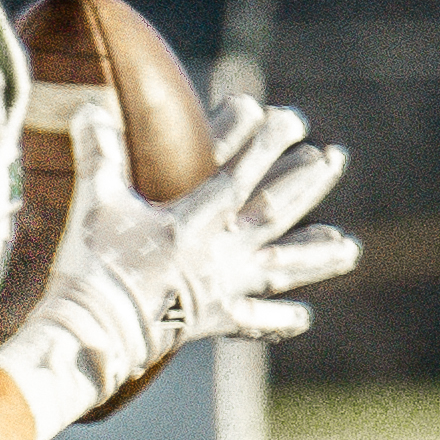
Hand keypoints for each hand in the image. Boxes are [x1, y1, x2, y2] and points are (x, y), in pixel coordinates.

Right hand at [0, 90, 361, 430]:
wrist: (94, 332)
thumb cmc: (93, 263)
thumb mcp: (96, 203)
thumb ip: (100, 153)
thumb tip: (88, 106)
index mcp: (192, 221)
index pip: (238, 176)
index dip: (266, 147)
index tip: (292, 121)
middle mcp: (219, 254)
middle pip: (274, 213)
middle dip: (305, 183)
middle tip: (335, 158)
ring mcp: (222, 289)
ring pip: (281, 268)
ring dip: (317, 256)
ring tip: (351, 249)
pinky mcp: (213, 320)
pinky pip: (253, 320)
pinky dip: (279, 320)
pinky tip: (305, 317)